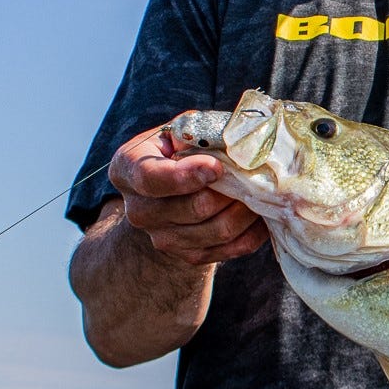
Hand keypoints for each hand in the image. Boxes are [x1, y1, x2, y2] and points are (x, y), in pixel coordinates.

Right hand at [108, 125, 267, 264]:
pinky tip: (260, 215)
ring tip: (260, 192)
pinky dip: (251, 232)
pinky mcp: (187, 256)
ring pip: (217, 230)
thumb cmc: (178, 152)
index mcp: (127, 169)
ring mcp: (161, 238)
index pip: (150, 178)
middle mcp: (138, 210)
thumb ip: (199, 133)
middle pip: (193, 208)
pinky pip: (229, 249)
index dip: (186, 175)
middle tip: (253, 176)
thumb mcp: (180, 133)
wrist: (169, 196)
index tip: (216, 168)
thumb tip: (237, 139)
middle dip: (230, 191)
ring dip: (246, 211)